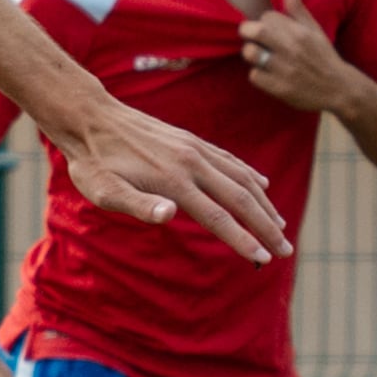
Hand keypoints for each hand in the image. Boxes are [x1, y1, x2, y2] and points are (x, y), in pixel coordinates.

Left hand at [48, 103, 288, 262]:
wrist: (91, 118)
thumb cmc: (93, 162)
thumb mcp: (104, 189)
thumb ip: (137, 204)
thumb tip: (169, 215)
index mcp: (173, 181)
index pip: (217, 217)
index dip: (242, 239)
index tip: (263, 258)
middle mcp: (192, 163)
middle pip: (240, 199)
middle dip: (266, 227)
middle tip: (285, 252)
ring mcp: (195, 149)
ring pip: (241, 179)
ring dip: (265, 205)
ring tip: (281, 226)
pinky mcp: (192, 141)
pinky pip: (230, 161)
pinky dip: (251, 176)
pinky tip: (262, 186)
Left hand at [238, 0, 353, 114]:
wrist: (338, 88)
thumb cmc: (323, 55)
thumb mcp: (314, 30)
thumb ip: (298, 9)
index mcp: (300, 32)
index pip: (266, 17)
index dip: (265, 22)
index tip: (272, 29)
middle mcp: (291, 49)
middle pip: (253, 31)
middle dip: (249, 33)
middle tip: (256, 39)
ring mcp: (283, 69)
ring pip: (249, 53)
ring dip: (251, 54)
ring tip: (263, 56)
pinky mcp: (277, 88)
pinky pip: (253, 76)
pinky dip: (258, 75)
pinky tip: (269, 74)